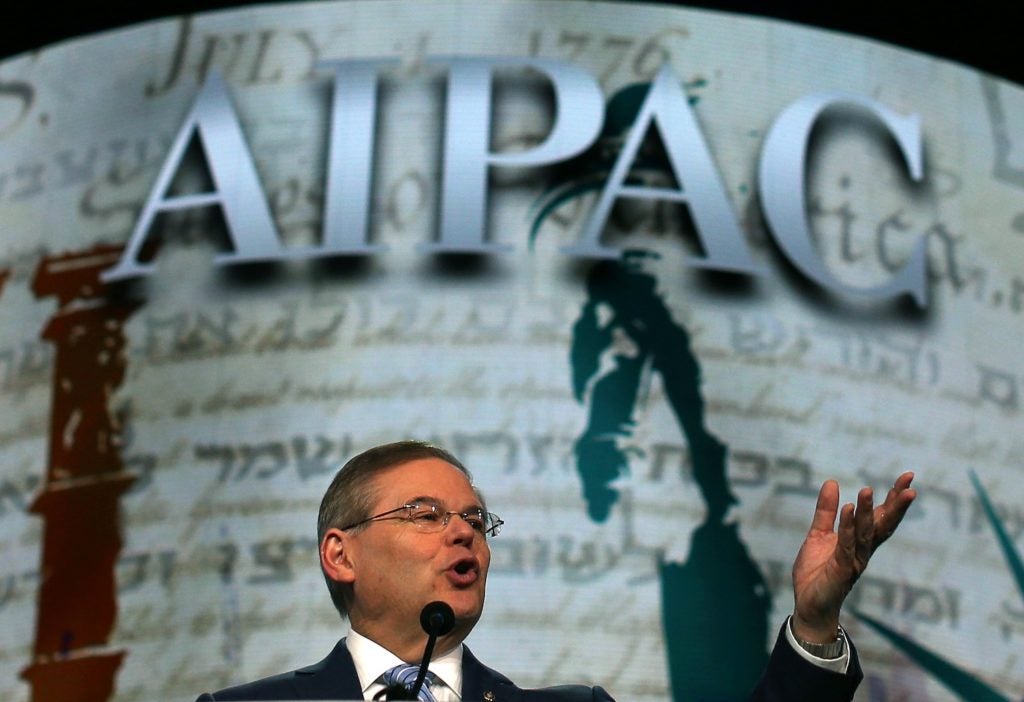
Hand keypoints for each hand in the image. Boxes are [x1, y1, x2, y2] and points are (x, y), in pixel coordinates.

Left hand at [790, 472, 916, 642]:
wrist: (808, 604)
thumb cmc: (817, 571)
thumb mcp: (819, 534)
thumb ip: (826, 511)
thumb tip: (831, 482)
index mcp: (861, 541)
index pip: (882, 517)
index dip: (895, 498)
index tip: (908, 478)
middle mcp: (863, 551)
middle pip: (884, 525)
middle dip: (896, 505)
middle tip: (909, 484)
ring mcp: (854, 561)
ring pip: (865, 533)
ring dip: (868, 512)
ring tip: (867, 490)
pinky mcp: (841, 570)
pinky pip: (846, 545)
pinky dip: (848, 527)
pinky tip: (848, 509)